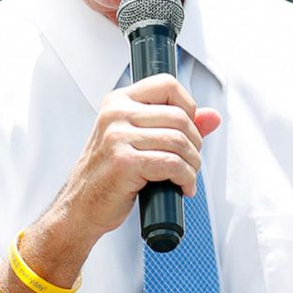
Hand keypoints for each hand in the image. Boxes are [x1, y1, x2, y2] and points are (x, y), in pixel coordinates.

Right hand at [53, 74, 221, 246]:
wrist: (79, 208)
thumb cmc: (108, 175)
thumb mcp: (140, 140)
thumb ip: (177, 125)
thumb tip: (213, 117)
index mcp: (118, 101)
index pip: (167, 84)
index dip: (188, 106)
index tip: (188, 128)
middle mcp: (115, 114)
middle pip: (179, 117)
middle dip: (195, 143)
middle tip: (190, 160)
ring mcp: (117, 137)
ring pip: (179, 141)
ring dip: (192, 164)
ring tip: (186, 175)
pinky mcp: (123, 162)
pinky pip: (172, 164)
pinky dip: (185, 178)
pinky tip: (182, 186)